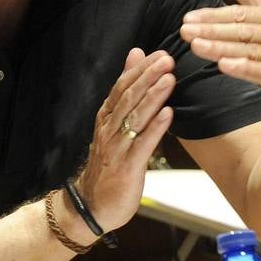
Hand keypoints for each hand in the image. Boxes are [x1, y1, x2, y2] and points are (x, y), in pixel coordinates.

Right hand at [73, 48, 175, 237]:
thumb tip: (135, 55)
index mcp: (106, 118)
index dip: (140, 70)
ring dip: (153, 97)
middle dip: (148, 77)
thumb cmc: (109, 163)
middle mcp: (109, 130)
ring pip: (134, 118)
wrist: (91, 206)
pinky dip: (155, 128)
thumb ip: (126, 91)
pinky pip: (142, 145)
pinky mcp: (127, 168)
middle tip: (167, 60)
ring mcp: (117, 149)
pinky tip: (168, 114)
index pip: (121, 87)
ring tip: (169, 79)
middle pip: (128, 98)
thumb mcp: (115, 125)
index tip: (159, 54)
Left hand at [180, 0, 260, 125]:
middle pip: (243, 31)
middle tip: (185, 32)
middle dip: (212, 31)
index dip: (213, 15)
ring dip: (221, 49)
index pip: (240, 13)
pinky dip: (244, 68)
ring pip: (250, 51)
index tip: (188, 18)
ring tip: (196, 46)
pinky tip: (224, 66)